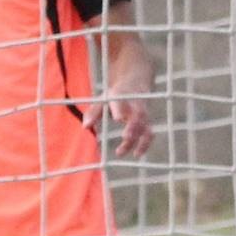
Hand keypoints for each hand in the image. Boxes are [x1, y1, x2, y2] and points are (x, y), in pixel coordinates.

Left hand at [102, 37, 154, 158]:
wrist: (136, 82)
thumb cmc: (116, 94)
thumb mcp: (103, 99)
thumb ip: (93, 112)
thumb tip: (85, 127)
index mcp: (122, 97)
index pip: (122, 103)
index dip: (121, 110)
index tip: (118, 118)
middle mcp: (134, 105)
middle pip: (137, 116)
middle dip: (133, 127)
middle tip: (125, 138)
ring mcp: (143, 113)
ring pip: (145, 126)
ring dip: (136, 140)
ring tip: (120, 152)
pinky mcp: (147, 121)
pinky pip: (149, 133)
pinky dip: (145, 144)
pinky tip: (137, 154)